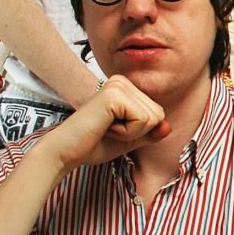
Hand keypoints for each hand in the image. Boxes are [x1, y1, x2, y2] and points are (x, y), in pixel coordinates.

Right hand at [36, 75, 169, 172]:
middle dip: (137, 131)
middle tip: (109, 130)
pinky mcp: (114, 95)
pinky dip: (127, 132)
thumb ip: (150, 133)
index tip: (114, 130)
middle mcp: (122, 81)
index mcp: (126, 87)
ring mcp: (118, 85)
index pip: (158, 113)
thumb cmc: (92, 144)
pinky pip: (142, 120)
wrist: (65, 153)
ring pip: (153, 118)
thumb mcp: (130, 139)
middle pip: (158, 114)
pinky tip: (105, 127)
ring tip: (106, 128)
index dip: (139, 131)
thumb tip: (168, 126)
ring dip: (131, 132)